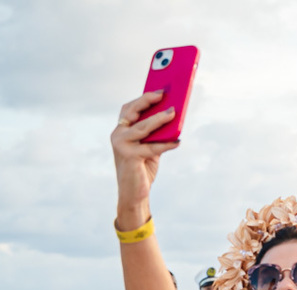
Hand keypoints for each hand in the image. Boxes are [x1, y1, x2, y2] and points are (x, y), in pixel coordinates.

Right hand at [110, 91, 179, 227]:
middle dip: (148, 101)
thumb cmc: (143, 168)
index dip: (142, 98)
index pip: (129, 109)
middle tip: (164, 94)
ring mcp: (122, 145)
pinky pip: (151, 147)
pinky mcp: (130, 157)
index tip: (158, 90)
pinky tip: (178, 141)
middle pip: (133, 112)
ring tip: (173, 113)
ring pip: (143, 127)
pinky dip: (166, 144)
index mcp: (121, 131)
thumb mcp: (150, 147)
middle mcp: (118, 135)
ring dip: (159, 119)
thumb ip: (156, 134)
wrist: (133, 193)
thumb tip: (172, 117)